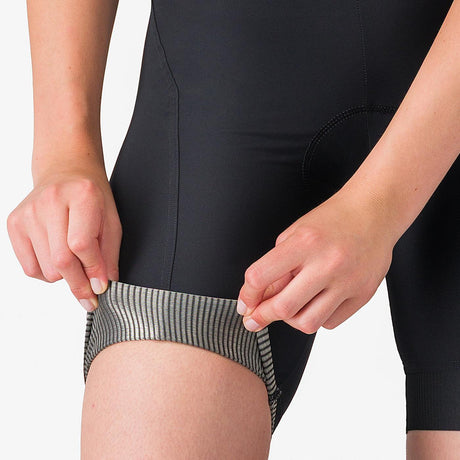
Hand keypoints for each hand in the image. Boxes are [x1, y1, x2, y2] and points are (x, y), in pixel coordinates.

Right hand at [6, 164, 121, 311]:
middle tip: (89, 292)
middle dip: (79, 283)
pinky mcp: (14, 223)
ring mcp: (28, 212)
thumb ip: (109, 255)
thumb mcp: (111, 221)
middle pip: (61, 261)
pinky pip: (30, 268)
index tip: (100, 288)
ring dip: (64, 275)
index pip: (82, 245)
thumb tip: (102, 286)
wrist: (66, 172)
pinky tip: (57, 256)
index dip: (93, 271)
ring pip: (46, 270)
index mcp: (81, 196)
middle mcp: (51, 201)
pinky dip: (47, 272)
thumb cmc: (91, 198)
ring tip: (74, 258)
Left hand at [236, 191, 395, 332]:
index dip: (246, 295)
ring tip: (290, 307)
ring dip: (291, 320)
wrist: (374, 212)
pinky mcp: (363, 294)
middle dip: (263, 316)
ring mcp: (348, 281)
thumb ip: (276, 266)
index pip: (261, 276)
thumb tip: (260, 299)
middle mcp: (327, 263)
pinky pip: (330, 322)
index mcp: (304, 242)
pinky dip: (317, 317)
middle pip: (284, 307)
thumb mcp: (295, 234)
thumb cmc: (332, 220)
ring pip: (308, 323)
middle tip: (256, 317)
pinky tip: (315, 302)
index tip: (245, 304)